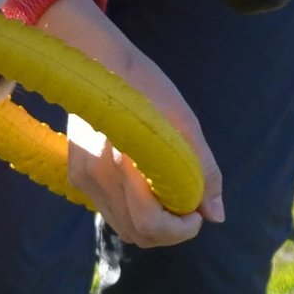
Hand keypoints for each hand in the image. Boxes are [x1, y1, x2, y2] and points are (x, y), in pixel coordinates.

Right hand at [34, 0, 222, 246]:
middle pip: (137, 234)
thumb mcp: (184, 123)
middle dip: (169, 232)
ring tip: (170, 197)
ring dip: (152, 224)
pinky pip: (110, 210)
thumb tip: (216, 215)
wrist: (96, 59)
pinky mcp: (78, 175)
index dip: (180, 230)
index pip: (150, 226)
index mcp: (120, 164)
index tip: (196, 214)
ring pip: (123, 227)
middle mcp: (96, 178)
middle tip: (189, 210)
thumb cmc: (145, 85)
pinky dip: (134, 210)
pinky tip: (147, 185)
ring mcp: (83, 179)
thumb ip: (202, 171)